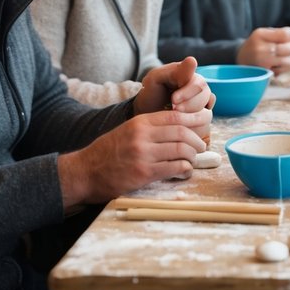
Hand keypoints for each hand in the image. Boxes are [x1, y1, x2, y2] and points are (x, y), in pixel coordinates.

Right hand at [58, 108, 210, 208]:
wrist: (85, 172)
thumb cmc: (109, 151)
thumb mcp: (129, 130)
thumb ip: (152, 127)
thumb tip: (182, 124)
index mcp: (140, 122)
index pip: (176, 116)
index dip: (194, 119)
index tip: (204, 123)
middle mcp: (142, 136)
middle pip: (182, 132)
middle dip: (197, 140)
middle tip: (201, 146)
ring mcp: (143, 155)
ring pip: (181, 150)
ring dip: (192, 156)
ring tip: (192, 159)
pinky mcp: (143, 174)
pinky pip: (174, 168)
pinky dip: (185, 170)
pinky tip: (184, 171)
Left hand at [133, 57, 213, 115]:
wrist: (146, 113)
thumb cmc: (150, 94)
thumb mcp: (156, 79)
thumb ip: (175, 71)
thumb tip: (193, 60)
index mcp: (190, 75)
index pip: (199, 84)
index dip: (187, 93)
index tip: (173, 100)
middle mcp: (199, 88)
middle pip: (205, 97)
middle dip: (188, 106)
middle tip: (173, 109)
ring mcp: (202, 103)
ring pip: (207, 112)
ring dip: (190, 116)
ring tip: (174, 117)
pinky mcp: (201, 117)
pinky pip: (205, 123)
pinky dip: (194, 125)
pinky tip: (183, 123)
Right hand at [238, 26, 289, 71]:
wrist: (242, 58)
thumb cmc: (258, 43)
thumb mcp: (265, 33)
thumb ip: (280, 33)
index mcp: (260, 35)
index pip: (286, 34)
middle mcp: (260, 49)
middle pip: (289, 49)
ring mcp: (262, 63)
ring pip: (288, 61)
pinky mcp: (265, 73)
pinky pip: (283, 70)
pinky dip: (287, 67)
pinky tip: (282, 63)